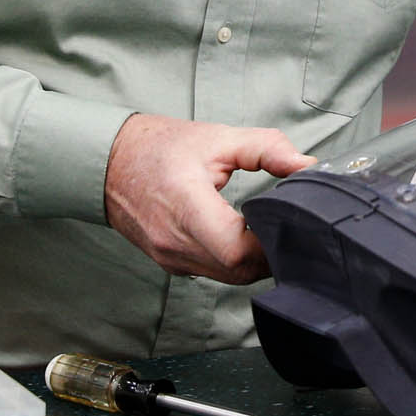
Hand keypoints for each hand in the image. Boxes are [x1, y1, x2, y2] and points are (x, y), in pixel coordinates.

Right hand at [103, 113, 314, 282]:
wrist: (107, 162)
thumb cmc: (159, 147)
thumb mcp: (218, 137)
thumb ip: (268, 149)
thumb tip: (308, 166)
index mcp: (186, 208)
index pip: (239, 251)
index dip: (273, 241)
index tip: (291, 219)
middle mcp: (175, 243)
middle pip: (240, 271)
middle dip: (272, 253)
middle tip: (292, 225)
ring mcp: (171, 258)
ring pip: (230, 278)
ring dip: (256, 260)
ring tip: (272, 229)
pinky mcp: (172, 263)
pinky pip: (214, 273)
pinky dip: (236, 261)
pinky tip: (247, 238)